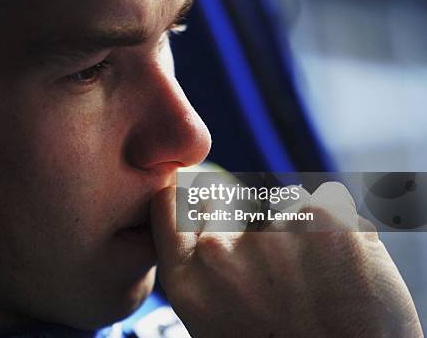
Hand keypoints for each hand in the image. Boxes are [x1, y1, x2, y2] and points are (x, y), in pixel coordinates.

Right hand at [150, 184, 422, 337]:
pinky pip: (332, 202)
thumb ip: (204, 270)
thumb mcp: (215, 324)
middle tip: (286, 264)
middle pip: (232, 200)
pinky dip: (343, 228)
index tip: (212, 201)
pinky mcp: (325, 220)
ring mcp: (269, 231)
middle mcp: (219, 249)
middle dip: (255, 221)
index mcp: (187, 278)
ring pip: (286, 202)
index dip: (193, 196)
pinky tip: (349, 269)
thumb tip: (211, 226)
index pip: (170, 201)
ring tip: (323, 279)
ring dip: (302, 227)